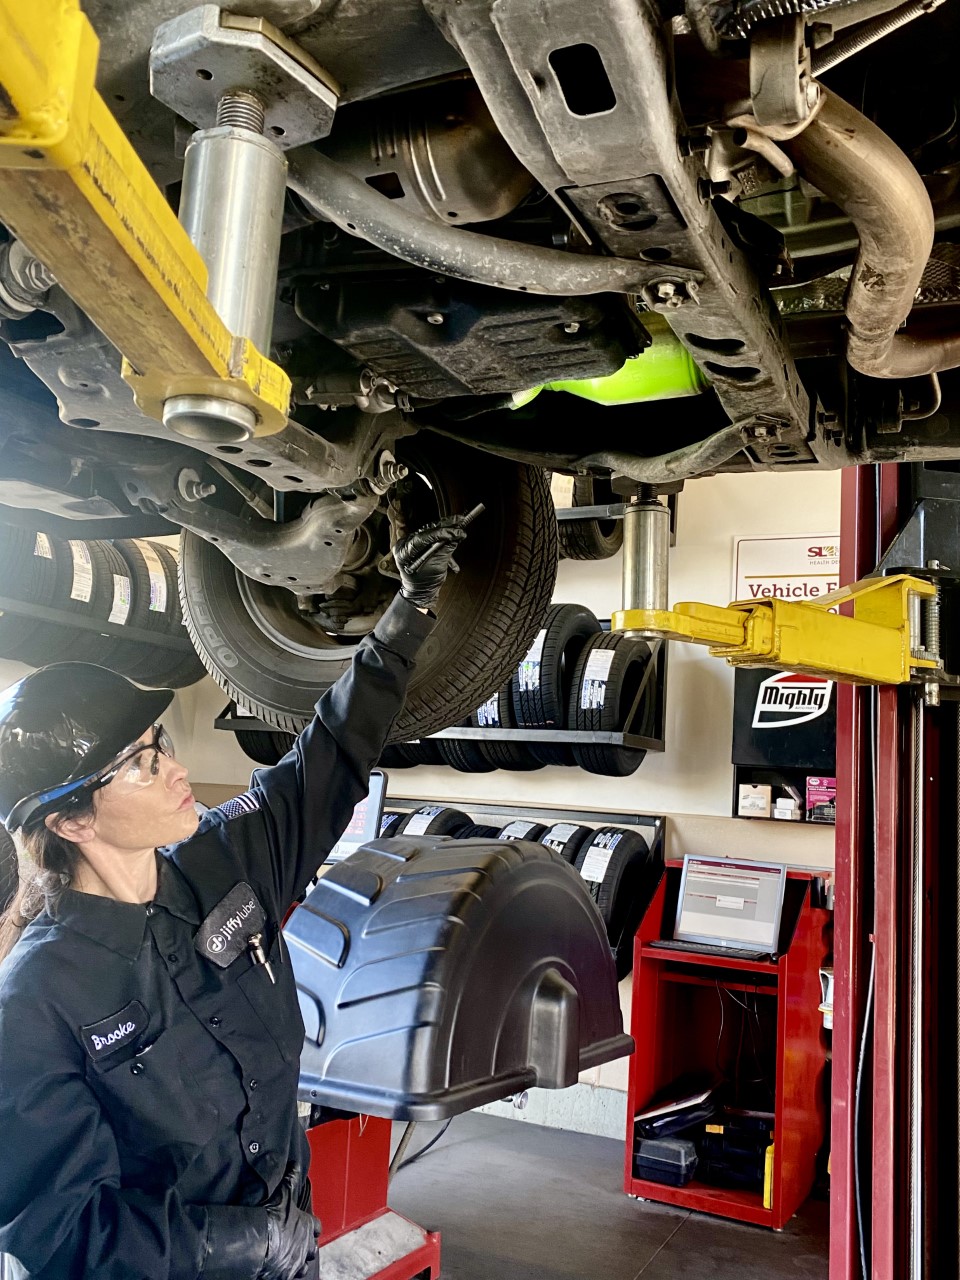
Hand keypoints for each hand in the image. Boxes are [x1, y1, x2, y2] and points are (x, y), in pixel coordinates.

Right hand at [259, 1163, 320, 1279]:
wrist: (258, 1242)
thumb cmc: (272, 1217)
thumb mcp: (283, 1193)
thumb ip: (291, 1178)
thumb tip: (296, 1164)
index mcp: (307, 1227)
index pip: (317, 1227)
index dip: (313, 1226)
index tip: (310, 1225)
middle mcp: (305, 1247)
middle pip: (312, 1249)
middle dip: (308, 1246)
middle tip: (301, 1244)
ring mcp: (295, 1263)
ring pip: (303, 1266)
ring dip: (299, 1262)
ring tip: (292, 1259)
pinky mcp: (283, 1276)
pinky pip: (289, 1276)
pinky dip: (286, 1272)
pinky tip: (280, 1269)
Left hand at [394, 516, 468, 611]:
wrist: (421, 593)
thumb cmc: (424, 584)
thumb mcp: (437, 567)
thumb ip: (446, 550)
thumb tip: (456, 536)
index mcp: (403, 552)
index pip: (423, 537)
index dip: (441, 533)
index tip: (455, 531)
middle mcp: (404, 545)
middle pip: (426, 532)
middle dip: (444, 527)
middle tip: (459, 521)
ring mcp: (410, 545)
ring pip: (430, 533)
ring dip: (446, 533)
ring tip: (459, 529)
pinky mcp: (417, 545)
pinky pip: (431, 538)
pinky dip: (443, 542)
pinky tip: (452, 545)